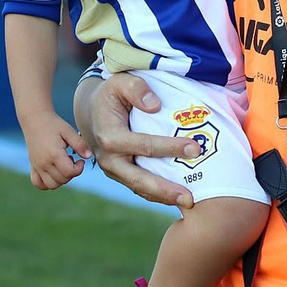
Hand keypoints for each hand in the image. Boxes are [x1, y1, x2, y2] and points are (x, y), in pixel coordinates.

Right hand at [23, 113, 88, 189]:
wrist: (35, 119)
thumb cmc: (54, 124)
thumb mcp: (69, 131)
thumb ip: (80, 144)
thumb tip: (89, 156)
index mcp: (54, 154)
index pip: (69, 172)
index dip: (79, 169)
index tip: (80, 160)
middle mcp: (44, 163)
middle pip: (62, 180)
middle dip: (71, 173)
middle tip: (72, 160)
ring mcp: (37, 166)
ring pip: (51, 185)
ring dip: (61, 179)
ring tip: (63, 166)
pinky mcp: (33, 166)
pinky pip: (38, 183)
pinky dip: (46, 183)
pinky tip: (53, 173)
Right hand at [87, 73, 199, 209]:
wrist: (91, 111)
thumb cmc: (110, 94)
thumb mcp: (119, 82)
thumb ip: (136, 88)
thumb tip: (155, 105)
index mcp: (110, 136)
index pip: (144, 145)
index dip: (170, 148)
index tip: (195, 149)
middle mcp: (109, 159)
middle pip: (139, 179)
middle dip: (165, 190)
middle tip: (190, 198)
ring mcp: (113, 170)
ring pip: (139, 188)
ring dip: (163, 197)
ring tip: (188, 204)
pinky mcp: (120, 175)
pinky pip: (139, 188)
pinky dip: (157, 195)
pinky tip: (177, 197)